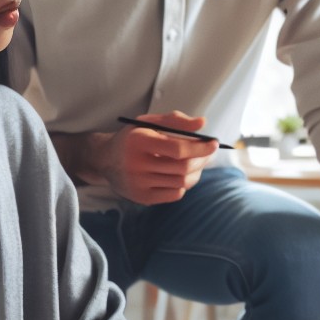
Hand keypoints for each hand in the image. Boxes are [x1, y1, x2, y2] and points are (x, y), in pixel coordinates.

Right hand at [102, 111, 216, 204]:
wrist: (106, 159)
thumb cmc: (134, 138)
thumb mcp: (149, 123)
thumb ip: (176, 121)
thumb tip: (202, 124)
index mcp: (139, 141)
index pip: (177, 149)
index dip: (200, 148)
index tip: (213, 143)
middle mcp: (136, 165)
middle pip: (182, 167)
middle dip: (202, 160)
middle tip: (209, 153)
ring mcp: (138, 184)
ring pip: (181, 182)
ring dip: (196, 172)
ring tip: (196, 162)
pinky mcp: (142, 198)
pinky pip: (174, 194)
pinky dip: (184, 184)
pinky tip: (180, 174)